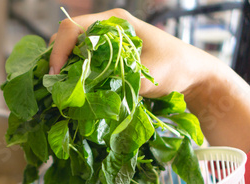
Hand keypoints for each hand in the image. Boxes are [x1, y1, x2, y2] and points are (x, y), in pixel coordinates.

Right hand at [49, 8, 210, 97]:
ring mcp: (107, 40)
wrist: (193, 73)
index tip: (56, 74)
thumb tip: (87, 94)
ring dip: (66, 67)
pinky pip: (84, 58)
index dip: (59, 50)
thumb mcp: (147, 75)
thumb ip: (117, 82)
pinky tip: (79, 87)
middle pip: (68, 36)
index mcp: (115, 22)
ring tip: (67, 87)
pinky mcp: (109, 54)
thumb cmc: (176, 67)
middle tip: (58, 84)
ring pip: (73, 48)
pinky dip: (76, 72)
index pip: (72, 28)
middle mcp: (107, 27)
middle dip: (58, 59)